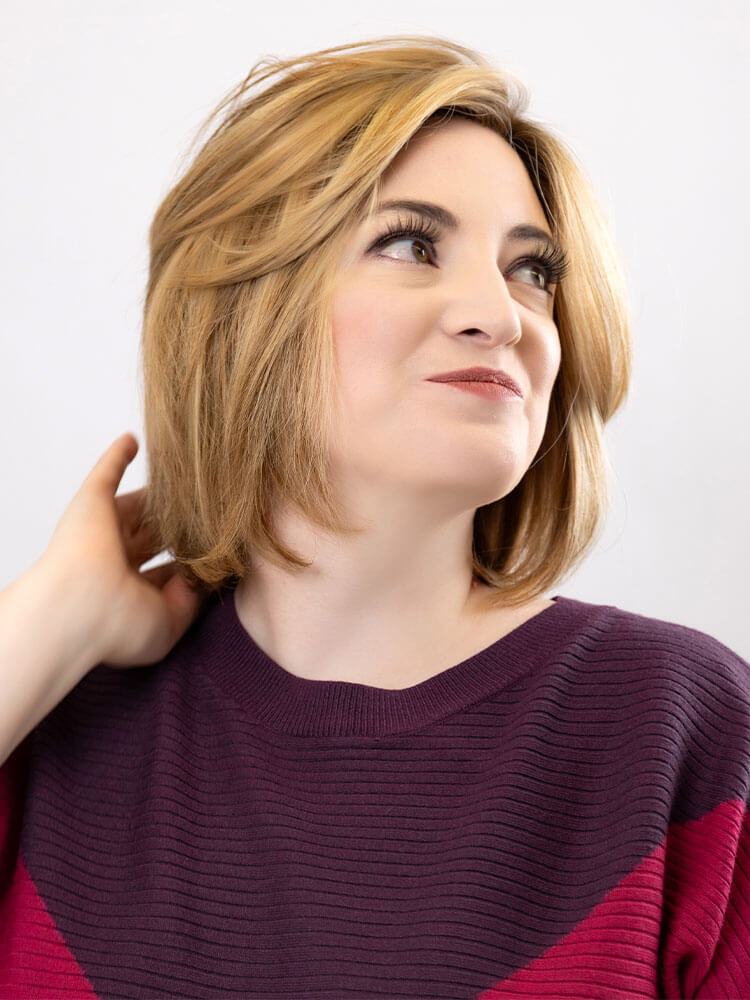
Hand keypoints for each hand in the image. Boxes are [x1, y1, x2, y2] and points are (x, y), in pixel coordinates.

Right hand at [38, 432, 204, 668]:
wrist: (79, 610)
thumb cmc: (119, 625)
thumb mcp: (169, 622)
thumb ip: (191, 599)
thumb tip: (204, 574)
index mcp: (132, 589)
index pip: (168, 568)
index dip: (192, 558)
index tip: (221, 546)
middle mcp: (117, 559)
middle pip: (157, 532)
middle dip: (183, 523)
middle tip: (214, 506)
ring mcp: (104, 529)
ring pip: (140, 503)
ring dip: (163, 492)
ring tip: (192, 474)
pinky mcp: (92, 503)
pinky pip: (106, 473)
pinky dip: (118, 456)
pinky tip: (133, 441)